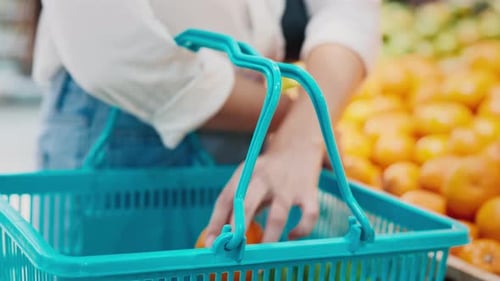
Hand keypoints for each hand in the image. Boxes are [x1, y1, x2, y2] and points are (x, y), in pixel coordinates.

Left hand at [204, 143, 323, 246]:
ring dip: (269, 238)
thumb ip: (235, 205)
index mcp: (245, 175)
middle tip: (234, 251)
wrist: (298, 145)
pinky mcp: (309, 193)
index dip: (215, 222)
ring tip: (263, 253)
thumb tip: (216, 238)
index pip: (225, 199)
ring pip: (278, 217)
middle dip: (238, 229)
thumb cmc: (267, 172)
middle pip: (247, 204)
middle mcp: (264, 179)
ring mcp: (288, 187)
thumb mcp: (247, 179)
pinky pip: (308, 216)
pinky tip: (292, 237)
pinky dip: (301, 230)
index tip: (210, 244)